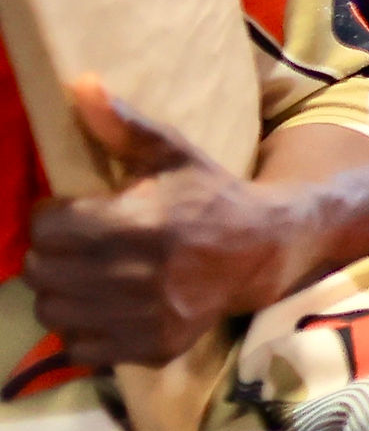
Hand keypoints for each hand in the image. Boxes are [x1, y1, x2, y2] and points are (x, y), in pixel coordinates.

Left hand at [25, 82, 300, 364]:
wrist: (265, 250)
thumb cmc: (211, 195)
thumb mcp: (173, 154)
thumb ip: (123, 126)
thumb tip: (80, 83)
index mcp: (138, 223)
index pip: (46, 228)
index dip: (52, 217)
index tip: (71, 213)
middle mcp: (137, 275)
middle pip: (41, 272)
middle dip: (50, 255)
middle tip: (74, 244)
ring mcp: (144, 317)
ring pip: (53, 312)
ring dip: (60, 293)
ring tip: (84, 276)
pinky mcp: (150, 347)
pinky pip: (80, 347)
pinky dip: (82, 329)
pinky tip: (104, 306)